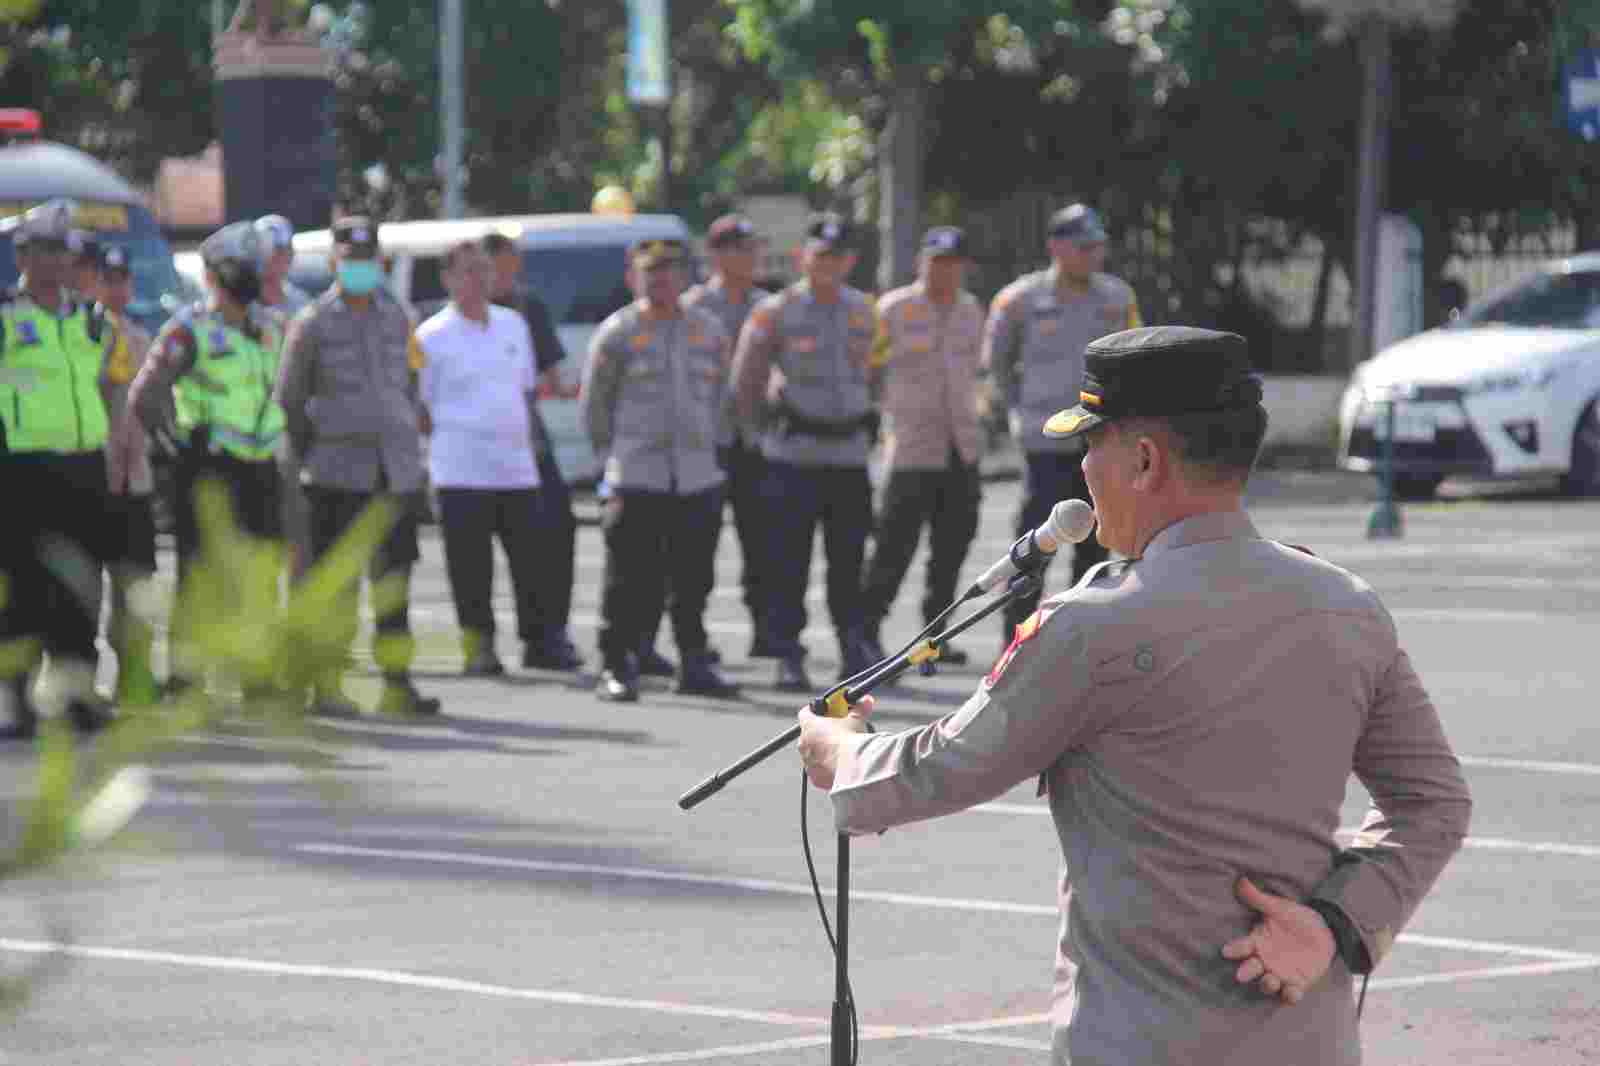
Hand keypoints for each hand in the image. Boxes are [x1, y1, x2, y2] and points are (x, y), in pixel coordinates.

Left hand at [796, 695, 874, 790]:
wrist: (853, 768)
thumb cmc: (851, 741)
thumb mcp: (856, 720)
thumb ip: (860, 709)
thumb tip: (867, 700)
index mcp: (809, 726)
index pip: (806, 713)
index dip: (816, 711)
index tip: (826, 712)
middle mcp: (804, 744)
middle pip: (809, 734)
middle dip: (821, 732)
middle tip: (837, 732)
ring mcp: (807, 762)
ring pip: (812, 754)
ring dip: (823, 751)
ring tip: (840, 751)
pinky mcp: (815, 778)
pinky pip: (818, 770)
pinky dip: (826, 768)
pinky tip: (839, 766)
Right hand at [1220, 877, 1336, 1004]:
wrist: (1323, 931)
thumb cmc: (1295, 918)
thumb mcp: (1278, 907)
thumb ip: (1259, 898)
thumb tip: (1241, 880)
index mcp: (1258, 942)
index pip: (1242, 947)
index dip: (1235, 949)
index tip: (1226, 951)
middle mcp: (1265, 960)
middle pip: (1251, 969)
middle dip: (1246, 972)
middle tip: (1241, 975)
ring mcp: (1280, 974)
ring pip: (1268, 984)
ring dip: (1267, 985)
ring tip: (1270, 981)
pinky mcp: (1297, 984)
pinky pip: (1291, 994)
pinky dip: (1290, 996)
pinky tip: (1292, 992)